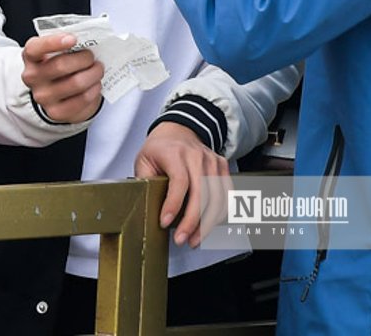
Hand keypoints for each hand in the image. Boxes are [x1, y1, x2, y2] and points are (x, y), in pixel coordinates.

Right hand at [20, 34, 101, 124]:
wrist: (55, 93)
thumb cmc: (59, 65)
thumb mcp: (56, 51)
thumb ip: (66, 44)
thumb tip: (87, 40)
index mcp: (30, 57)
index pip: (35, 48)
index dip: (54, 42)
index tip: (73, 38)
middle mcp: (32, 77)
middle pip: (61, 65)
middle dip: (84, 59)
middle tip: (92, 56)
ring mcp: (42, 96)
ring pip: (76, 83)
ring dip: (93, 74)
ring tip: (97, 69)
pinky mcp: (56, 112)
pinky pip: (81, 100)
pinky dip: (94, 90)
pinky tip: (96, 84)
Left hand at [134, 122, 230, 247]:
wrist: (178, 130)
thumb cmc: (159, 149)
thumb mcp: (143, 159)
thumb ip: (144, 180)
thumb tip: (145, 206)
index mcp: (173, 152)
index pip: (179, 181)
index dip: (173, 204)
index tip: (165, 223)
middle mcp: (196, 155)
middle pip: (201, 193)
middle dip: (192, 222)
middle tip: (182, 239)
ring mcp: (212, 161)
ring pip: (217, 197)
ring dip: (207, 223)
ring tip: (195, 239)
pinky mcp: (223, 166)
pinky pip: (227, 194)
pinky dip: (221, 214)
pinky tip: (210, 226)